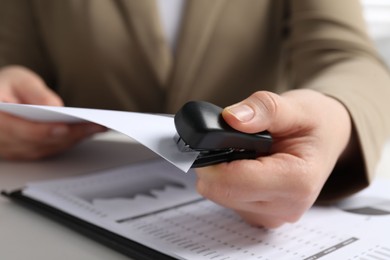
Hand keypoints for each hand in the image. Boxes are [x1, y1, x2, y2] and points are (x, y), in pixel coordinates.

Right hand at [0, 66, 105, 159]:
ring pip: (45, 149)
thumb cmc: (6, 86)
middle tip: (95, 126)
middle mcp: (0, 140)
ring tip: (97, 127)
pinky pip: (48, 150)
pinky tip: (87, 132)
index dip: (44, 131)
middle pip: (38, 143)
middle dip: (70, 135)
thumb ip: (33, 91)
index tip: (65, 127)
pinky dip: (68, 142)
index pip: (20, 130)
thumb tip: (54, 106)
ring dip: (73, 140)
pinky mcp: (23, 153)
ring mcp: (11, 150)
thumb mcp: (17, 79)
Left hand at [195, 90, 351, 227]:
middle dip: (215, 163)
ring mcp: (272, 215)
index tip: (206, 140)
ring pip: (220, 195)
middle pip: (220, 191)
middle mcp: (284, 207)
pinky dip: (229, 179)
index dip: (210, 160)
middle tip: (231, 140)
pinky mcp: (260, 215)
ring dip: (222, 171)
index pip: (232, 182)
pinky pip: (227, 198)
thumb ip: (263, 109)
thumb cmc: (315, 125)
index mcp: (296, 182)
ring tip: (247, 152)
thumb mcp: (296, 106)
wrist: (327, 139)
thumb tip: (231, 118)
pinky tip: (247, 165)